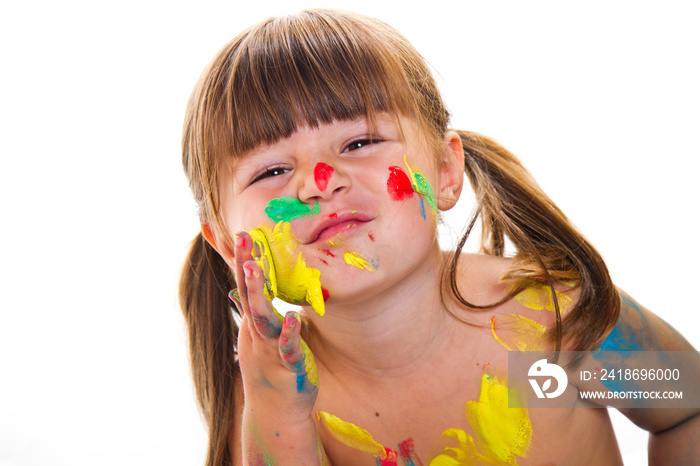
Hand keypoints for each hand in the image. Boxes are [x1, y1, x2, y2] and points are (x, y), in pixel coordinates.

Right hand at [231, 231, 319, 418]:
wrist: (275, 412)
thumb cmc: (270, 368)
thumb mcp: (260, 336)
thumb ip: (255, 311)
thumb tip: (239, 290)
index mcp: (254, 322)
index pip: (245, 285)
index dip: (241, 259)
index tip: (237, 233)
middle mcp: (257, 332)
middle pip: (249, 294)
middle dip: (246, 265)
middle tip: (244, 237)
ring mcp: (269, 348)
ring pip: (262, 318)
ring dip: (259, 293)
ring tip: (257, 268)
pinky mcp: (288, 365)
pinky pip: (287, 348)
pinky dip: (288, 334)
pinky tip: (293, 318)